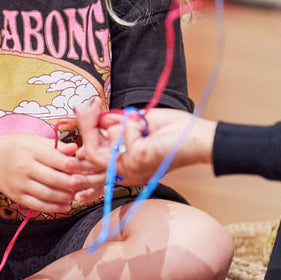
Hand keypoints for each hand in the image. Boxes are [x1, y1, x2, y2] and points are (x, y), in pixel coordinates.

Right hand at [0, 132, 105, 214]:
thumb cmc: (16, 146)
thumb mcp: (34, 139)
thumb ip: (55, 146)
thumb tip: (75, 149)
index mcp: (31, 150)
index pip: (58, 161)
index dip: (75, 167)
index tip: (87, 170)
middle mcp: (24, 167)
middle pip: (55, 179)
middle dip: (74, 184)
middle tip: (86, 185)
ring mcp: (19, 183)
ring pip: (47, 194)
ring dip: (66, 197)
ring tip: (77, 195)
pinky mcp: (16, 196)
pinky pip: (37, 205)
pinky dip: (53, 208)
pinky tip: (65, 206)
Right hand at [78, 106, 216, 184]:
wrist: (198, 137)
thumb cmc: (174, 132)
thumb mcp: (138, 125)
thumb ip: (116, 125)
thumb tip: (96, 119)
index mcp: (126, 167)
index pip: (92, 161)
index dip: (84, 136)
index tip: (82, 111)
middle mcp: (125, 173)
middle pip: (90, 153)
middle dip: (86, 126)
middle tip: (88, 106)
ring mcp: (130, 168)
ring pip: (102, 143)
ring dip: (118, 124)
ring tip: (139, 121)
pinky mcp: (136, 158)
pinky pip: (121, 132)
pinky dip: (133, 123)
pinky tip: (148, 127)